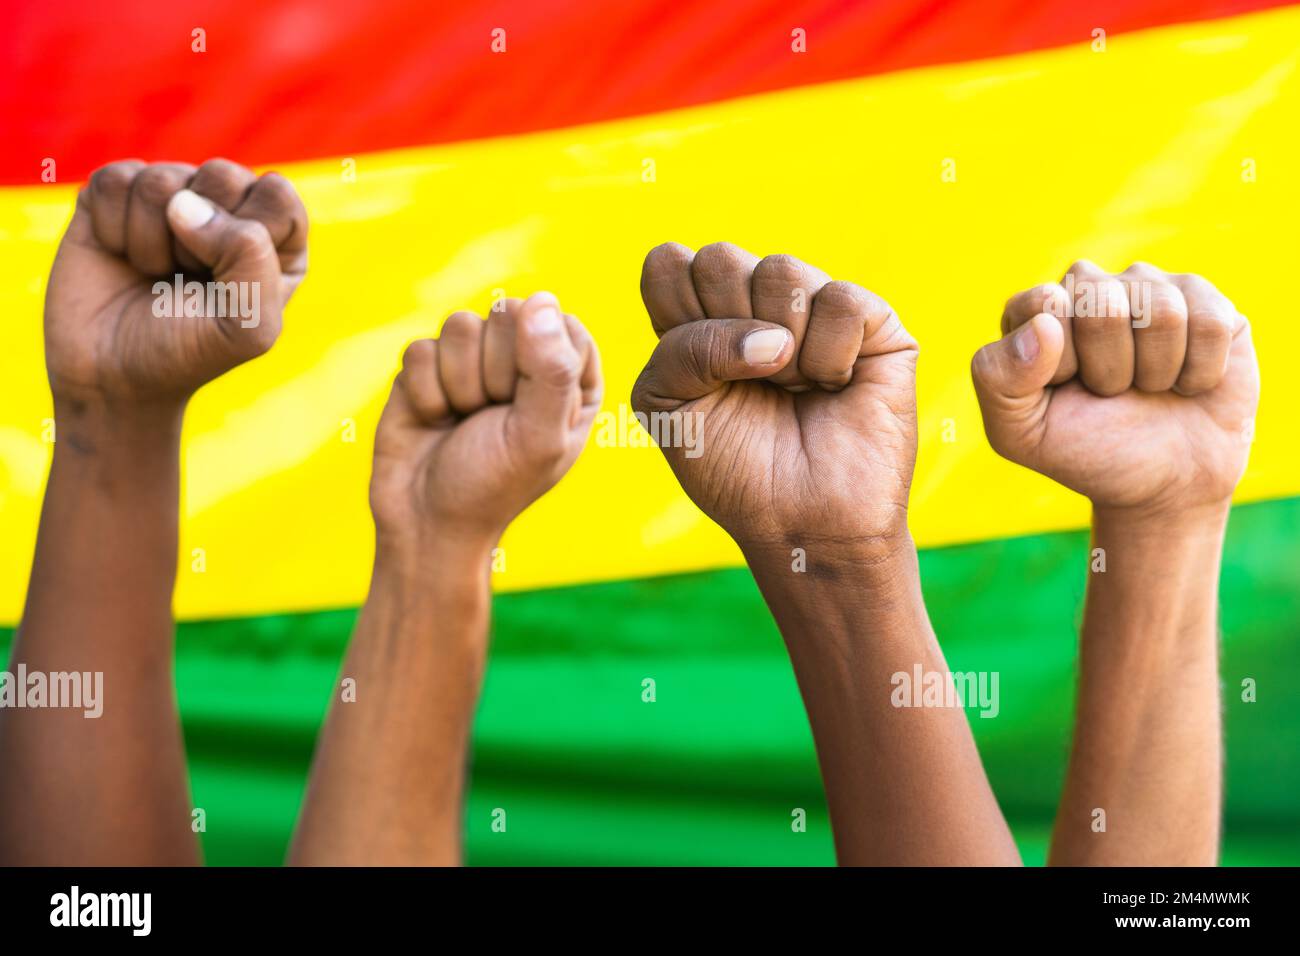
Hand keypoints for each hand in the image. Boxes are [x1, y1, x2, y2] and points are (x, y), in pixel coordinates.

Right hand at [45, 159, 307, 403]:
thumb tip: (185, 204)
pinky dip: (113, 228)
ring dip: (152, 241)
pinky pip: (115, 180)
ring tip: (154, 274)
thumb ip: (249, 258)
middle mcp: (228, 210)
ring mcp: (172, 197)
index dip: (248, 236)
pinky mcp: (116, 193)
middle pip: (223, 174)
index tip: (227, 280)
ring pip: (163, 179)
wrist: (112, 374)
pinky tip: (120, 256)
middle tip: (188, 278)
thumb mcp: (248, 326)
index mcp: (276, 239)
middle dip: (199, 239)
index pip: (278, 194)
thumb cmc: (189, 352)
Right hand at [370, 292, 602, 544]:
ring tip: (463, 421)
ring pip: (460, 324)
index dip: (538, 363)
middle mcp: (524, 361)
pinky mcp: (428, 367)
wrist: (427, 522)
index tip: (529, 409)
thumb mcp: (539, 436)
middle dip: (493, 374)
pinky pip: (420, 348)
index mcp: (570, 378)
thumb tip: (542, 300)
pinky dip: (424, 391)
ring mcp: (474, 360)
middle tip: (491, 420)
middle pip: (508, 314)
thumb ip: (552, 369)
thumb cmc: (493, 486)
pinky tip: (434, 420)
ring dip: (457, 384)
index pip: (562, 324)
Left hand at [630, 242, 917, 549]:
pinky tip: (834, 387)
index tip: (695, 373)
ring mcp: (816, 308)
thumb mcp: (667, 406)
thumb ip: (680, 350)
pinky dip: (829, 356)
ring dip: (779, 348)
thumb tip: (774, 339)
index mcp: (701, 317)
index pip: (667, 263)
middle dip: (723, 329)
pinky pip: (841, 301)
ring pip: (780, 271)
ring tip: (793, 389)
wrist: (798, 521)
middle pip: (718, 258)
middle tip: (747, 383)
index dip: (675, 312)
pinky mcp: (875, 324)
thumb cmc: (732, 468)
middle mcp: (756, 303)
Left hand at [971, 261, 1258, 515]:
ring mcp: (1151, 287)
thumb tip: (1044, 325)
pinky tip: (1187, 383)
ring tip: (1148, 388)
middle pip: (1103, 302)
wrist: (1164, 483)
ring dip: (1155, 372)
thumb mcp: (1020, 432)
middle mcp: (1091, 286)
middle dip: (1109, 368)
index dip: (1060, 360)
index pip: (1044, 303)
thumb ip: (999, 377)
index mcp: (1037, 310)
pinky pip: (1210, 323)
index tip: (1064, 387)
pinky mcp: (1207, 301)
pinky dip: (1199, 372)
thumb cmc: (1086, 450)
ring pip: (1161, 312)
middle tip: (1110, 392)